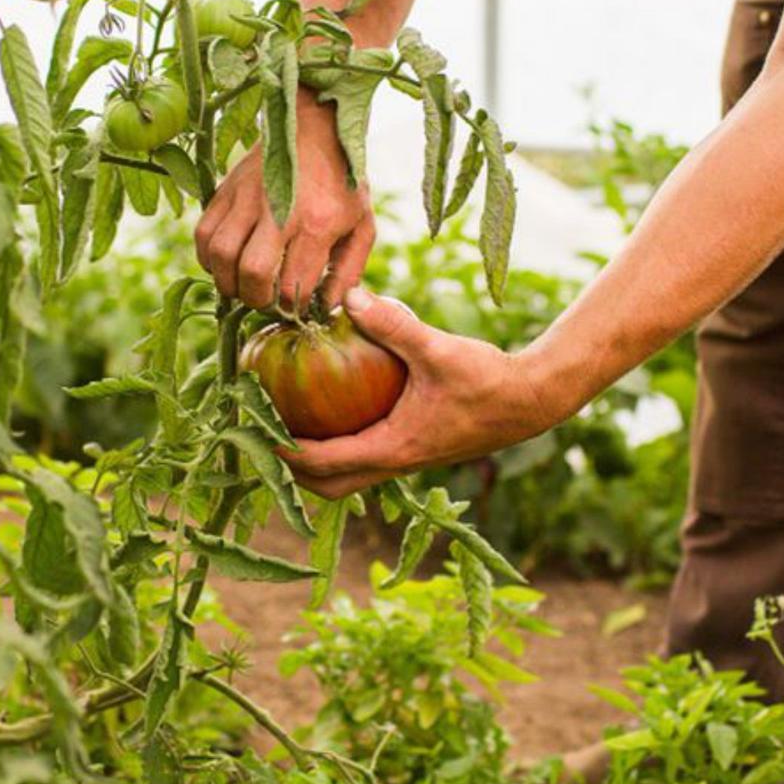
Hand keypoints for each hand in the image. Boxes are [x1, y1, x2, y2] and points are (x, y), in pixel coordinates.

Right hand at [194, 88, 373, 309]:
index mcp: (317, 223)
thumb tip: (329, 306)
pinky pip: (202, 234)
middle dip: (256, 299)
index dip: (292, 307)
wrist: (314, 126)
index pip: (294, 285)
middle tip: (265, 300)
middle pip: (251, 273)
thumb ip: (349, 270)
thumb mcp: (362, 225)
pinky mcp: (225, 189)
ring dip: (228, 281)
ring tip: (243, 285)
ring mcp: (247, 198)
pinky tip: (225, 263)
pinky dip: (208, 258)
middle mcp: (279, 210)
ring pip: (220, 254)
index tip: (295, 306)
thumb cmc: (342, 181)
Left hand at [278, 288, 556, 498]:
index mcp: (393, 448)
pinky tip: (337, 403)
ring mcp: (407, 458)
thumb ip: (393, 324)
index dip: (281, 452)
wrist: (532, 400)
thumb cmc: (488, 380)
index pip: (322, 464)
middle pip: (328, 486)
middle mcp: (395, 462)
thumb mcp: (438, 348)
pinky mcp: (416, 446)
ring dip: (316, 461)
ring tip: (290, 423)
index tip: (251, 429)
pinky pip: (367, 456)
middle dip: (291, 470)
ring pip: (348, 476)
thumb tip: (346, 297)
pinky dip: (342, 443)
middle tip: (263, 433)